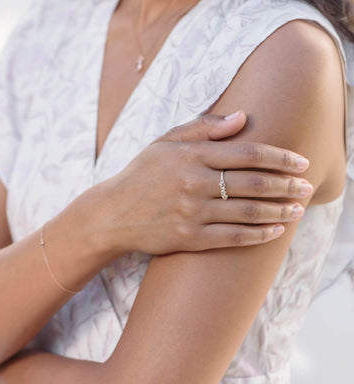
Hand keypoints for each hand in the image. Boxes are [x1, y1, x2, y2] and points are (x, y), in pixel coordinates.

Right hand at [79, 112, 312, 256]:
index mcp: (192, 155)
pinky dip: (258, 235)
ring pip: (248, 212)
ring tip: (298, 210)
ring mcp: (192, 213)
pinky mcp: (189, 239)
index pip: (249, 153)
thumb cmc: (141, 174)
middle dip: (287, 185)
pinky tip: (275, 231)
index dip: (280, 157)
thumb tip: (242, 118)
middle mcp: (194, 183)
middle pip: (254, 183)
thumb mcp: (165, 142)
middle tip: (306, 187)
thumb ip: (203, 128)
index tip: (300, 161)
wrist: (113, 213)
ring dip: (279, 211)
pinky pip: (233, 237)